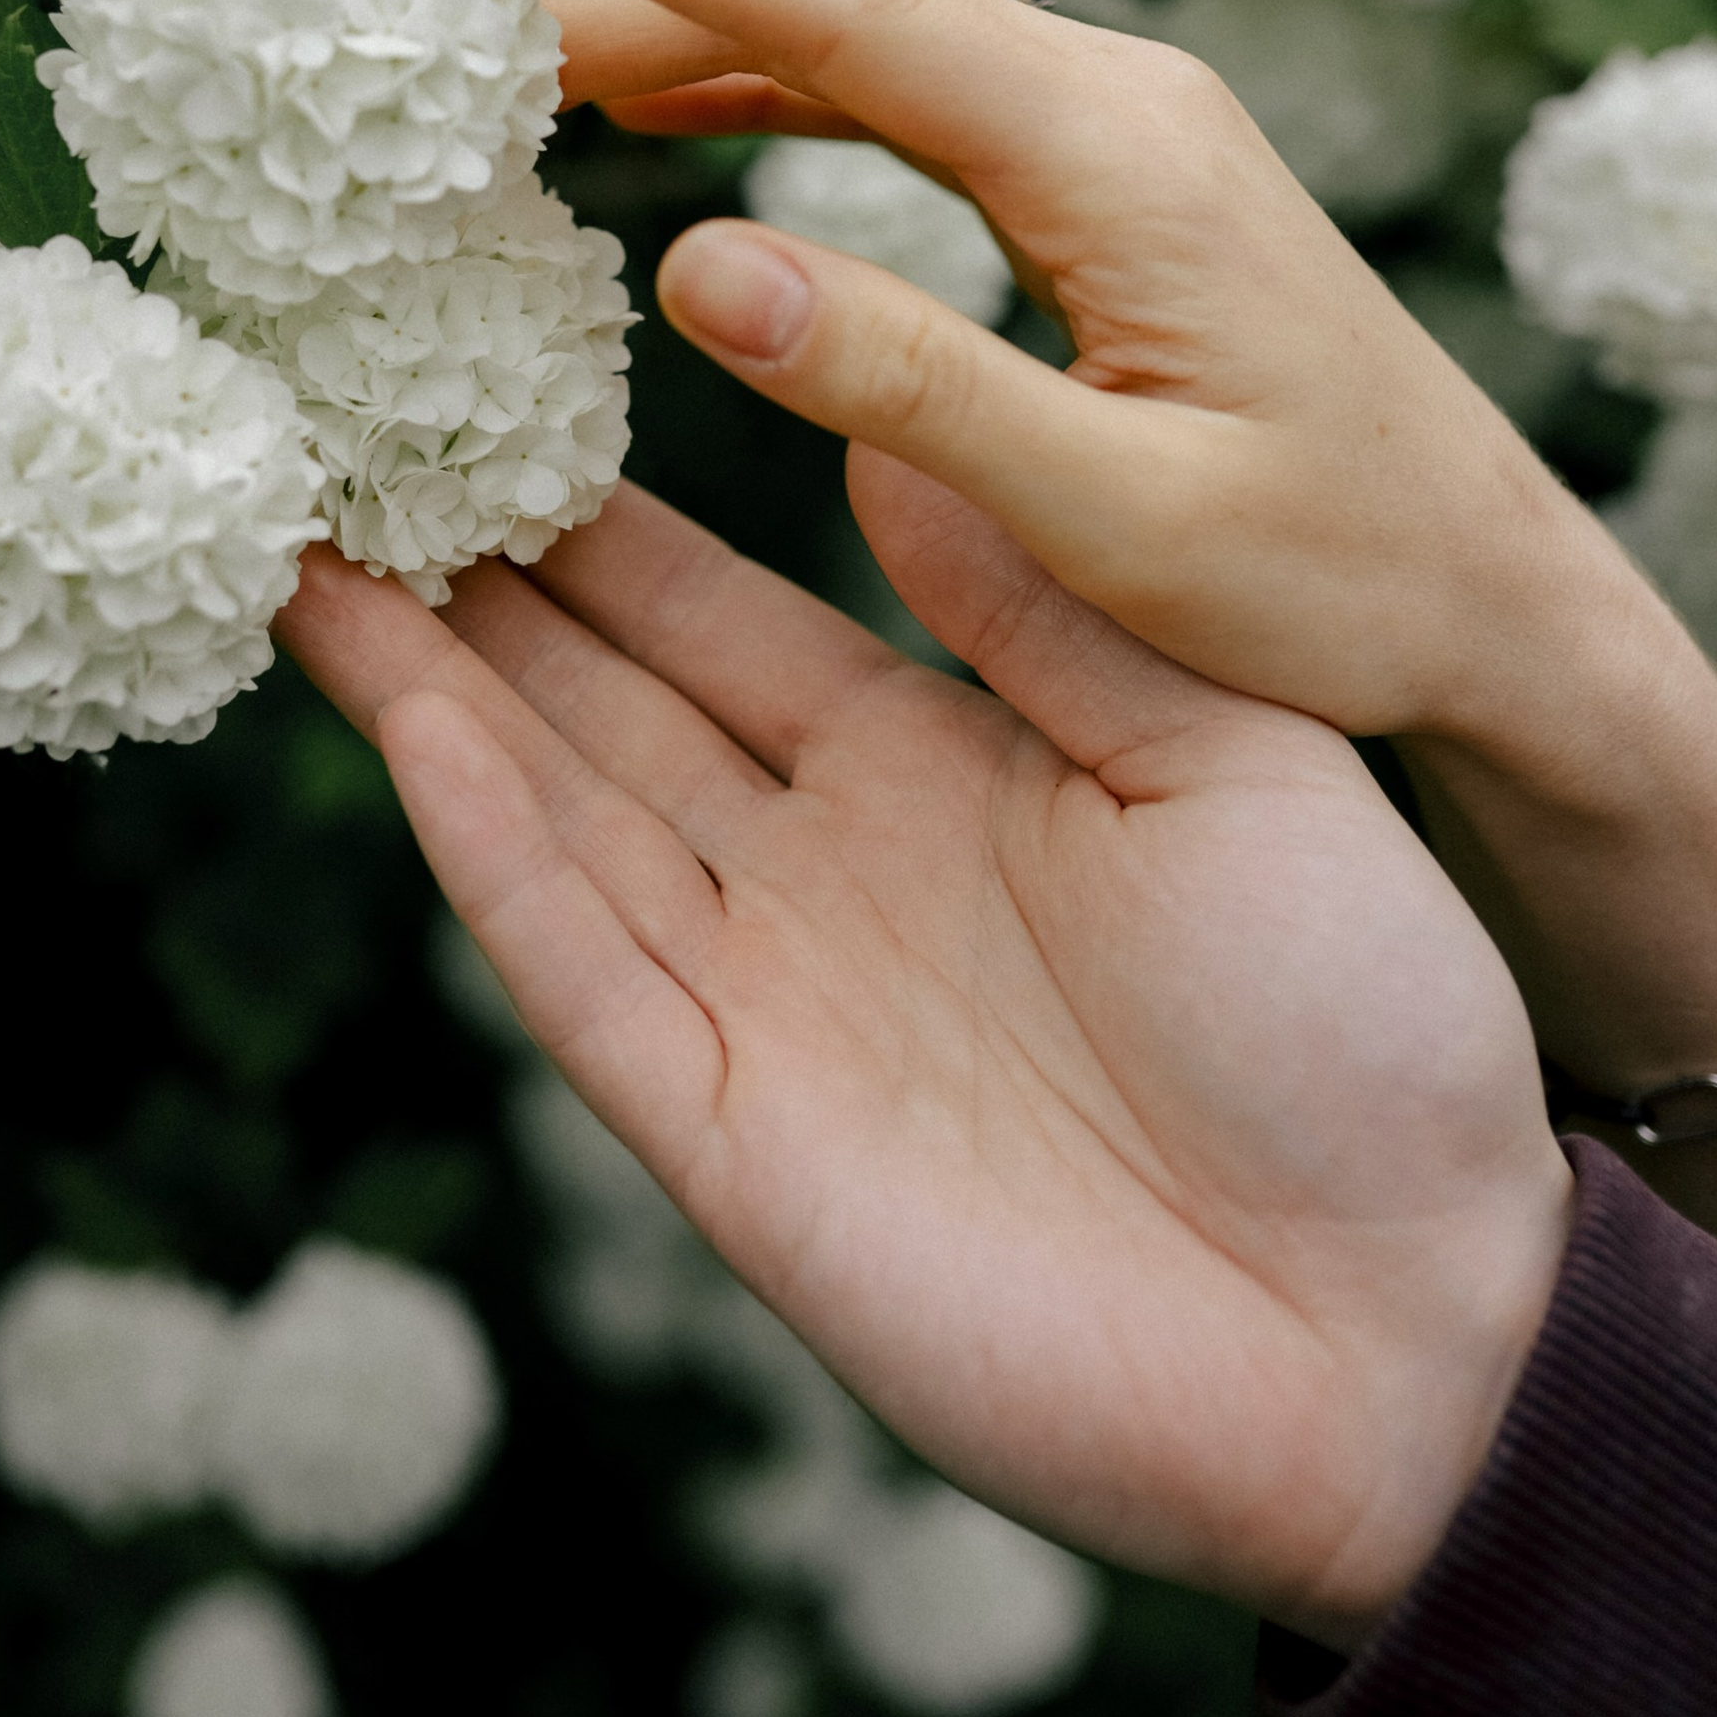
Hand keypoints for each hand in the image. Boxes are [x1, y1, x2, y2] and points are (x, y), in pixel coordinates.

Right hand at [280, 480, 1572, 1646]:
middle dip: (453, 583)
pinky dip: (497, 862)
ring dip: (423, 696)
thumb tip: (889, 445)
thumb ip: (1046, 616)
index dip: (587, 515)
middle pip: (585, 703)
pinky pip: (590, 980)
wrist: (1413, 1327)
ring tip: (303, 556)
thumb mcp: (1236, 760)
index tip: (476, 388)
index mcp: (934, 767)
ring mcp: (762, 1011)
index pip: (707, 616)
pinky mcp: (733, 1148)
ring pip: (549, 820)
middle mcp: (817, 874)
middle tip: (320, 445)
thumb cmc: (1366, 1033)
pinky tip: (417, 737)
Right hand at [447, 0, 1716, 1110]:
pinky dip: (790, 80)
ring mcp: (1121, 124)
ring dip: (711, 25)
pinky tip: (698, 129)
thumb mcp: (1115, 516)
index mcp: (1110, 156)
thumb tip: (687, 256)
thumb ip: (903, 384)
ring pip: (876, 17)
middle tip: (464, 24)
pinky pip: (920, 83)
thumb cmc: (1335, 586)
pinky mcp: (1116, 172)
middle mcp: (1116, 98)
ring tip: (542, 77)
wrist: (1503, 597)